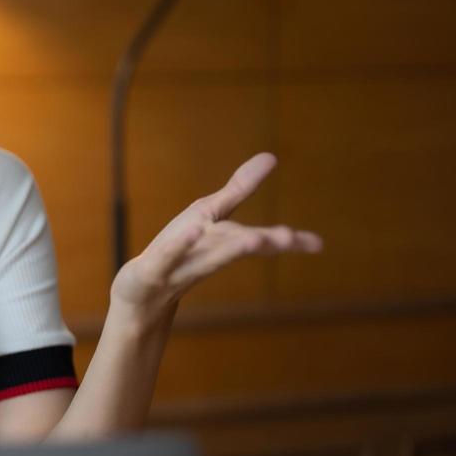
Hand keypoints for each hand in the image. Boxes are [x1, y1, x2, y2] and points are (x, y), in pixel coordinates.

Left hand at [110, 153, 322, 319]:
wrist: (137, 299)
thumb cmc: (176, 253)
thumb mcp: (206, 216)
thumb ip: (239, 190)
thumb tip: (271, 156)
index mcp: (220, 244)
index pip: (256, 241)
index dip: (286, 242)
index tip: (318, 245)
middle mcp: (202, 258)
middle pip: (235, 247)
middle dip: (262, 242)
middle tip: (291, 239)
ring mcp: (175, 267)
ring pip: (207, 258)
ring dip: (231, 248)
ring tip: (256, 240)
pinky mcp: (148, 272)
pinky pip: (165, 257)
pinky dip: (180, 245)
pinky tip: (192, 231)